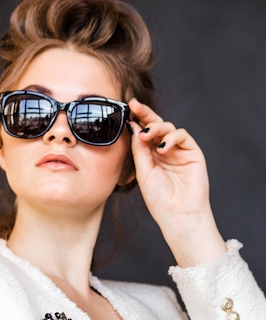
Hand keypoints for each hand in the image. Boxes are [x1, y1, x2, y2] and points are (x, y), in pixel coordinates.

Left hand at [128, 98, 225, 266]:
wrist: (178, 214)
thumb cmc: (159, 198)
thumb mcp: (143, 171)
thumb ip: (139, 149)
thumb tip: (133, 126)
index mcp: (149, 156)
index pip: (142, 133)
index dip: (136, 120)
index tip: (126, 108)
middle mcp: (164, 151)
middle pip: (155, 126)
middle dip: (145, 114)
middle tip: (135, 105)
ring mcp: (178, 150)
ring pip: (168, 128)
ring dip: (156, 127)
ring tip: (147, 135)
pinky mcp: (192, 152)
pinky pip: (182, 135)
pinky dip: (172, 137)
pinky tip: (163, 147)